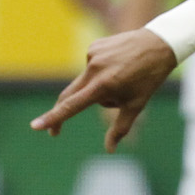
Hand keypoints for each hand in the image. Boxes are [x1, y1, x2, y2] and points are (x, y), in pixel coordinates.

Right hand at [30, 30, 176, 151]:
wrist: (159, 44)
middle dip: (64, 112)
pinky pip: (91, 67)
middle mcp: (94, 69)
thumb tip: (110, 150)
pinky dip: (100, 73)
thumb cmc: (149, 78)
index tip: (36, 126)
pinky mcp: (94, 47)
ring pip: (86, 83)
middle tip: (55, 132)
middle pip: (70, 95)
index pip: (72, 105)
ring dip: (96, 89)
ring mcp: (93, 55)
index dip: (53, 118)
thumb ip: (120, 128)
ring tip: (122, 80)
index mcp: (104, 85)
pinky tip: (118, 65)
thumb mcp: (137, 105)